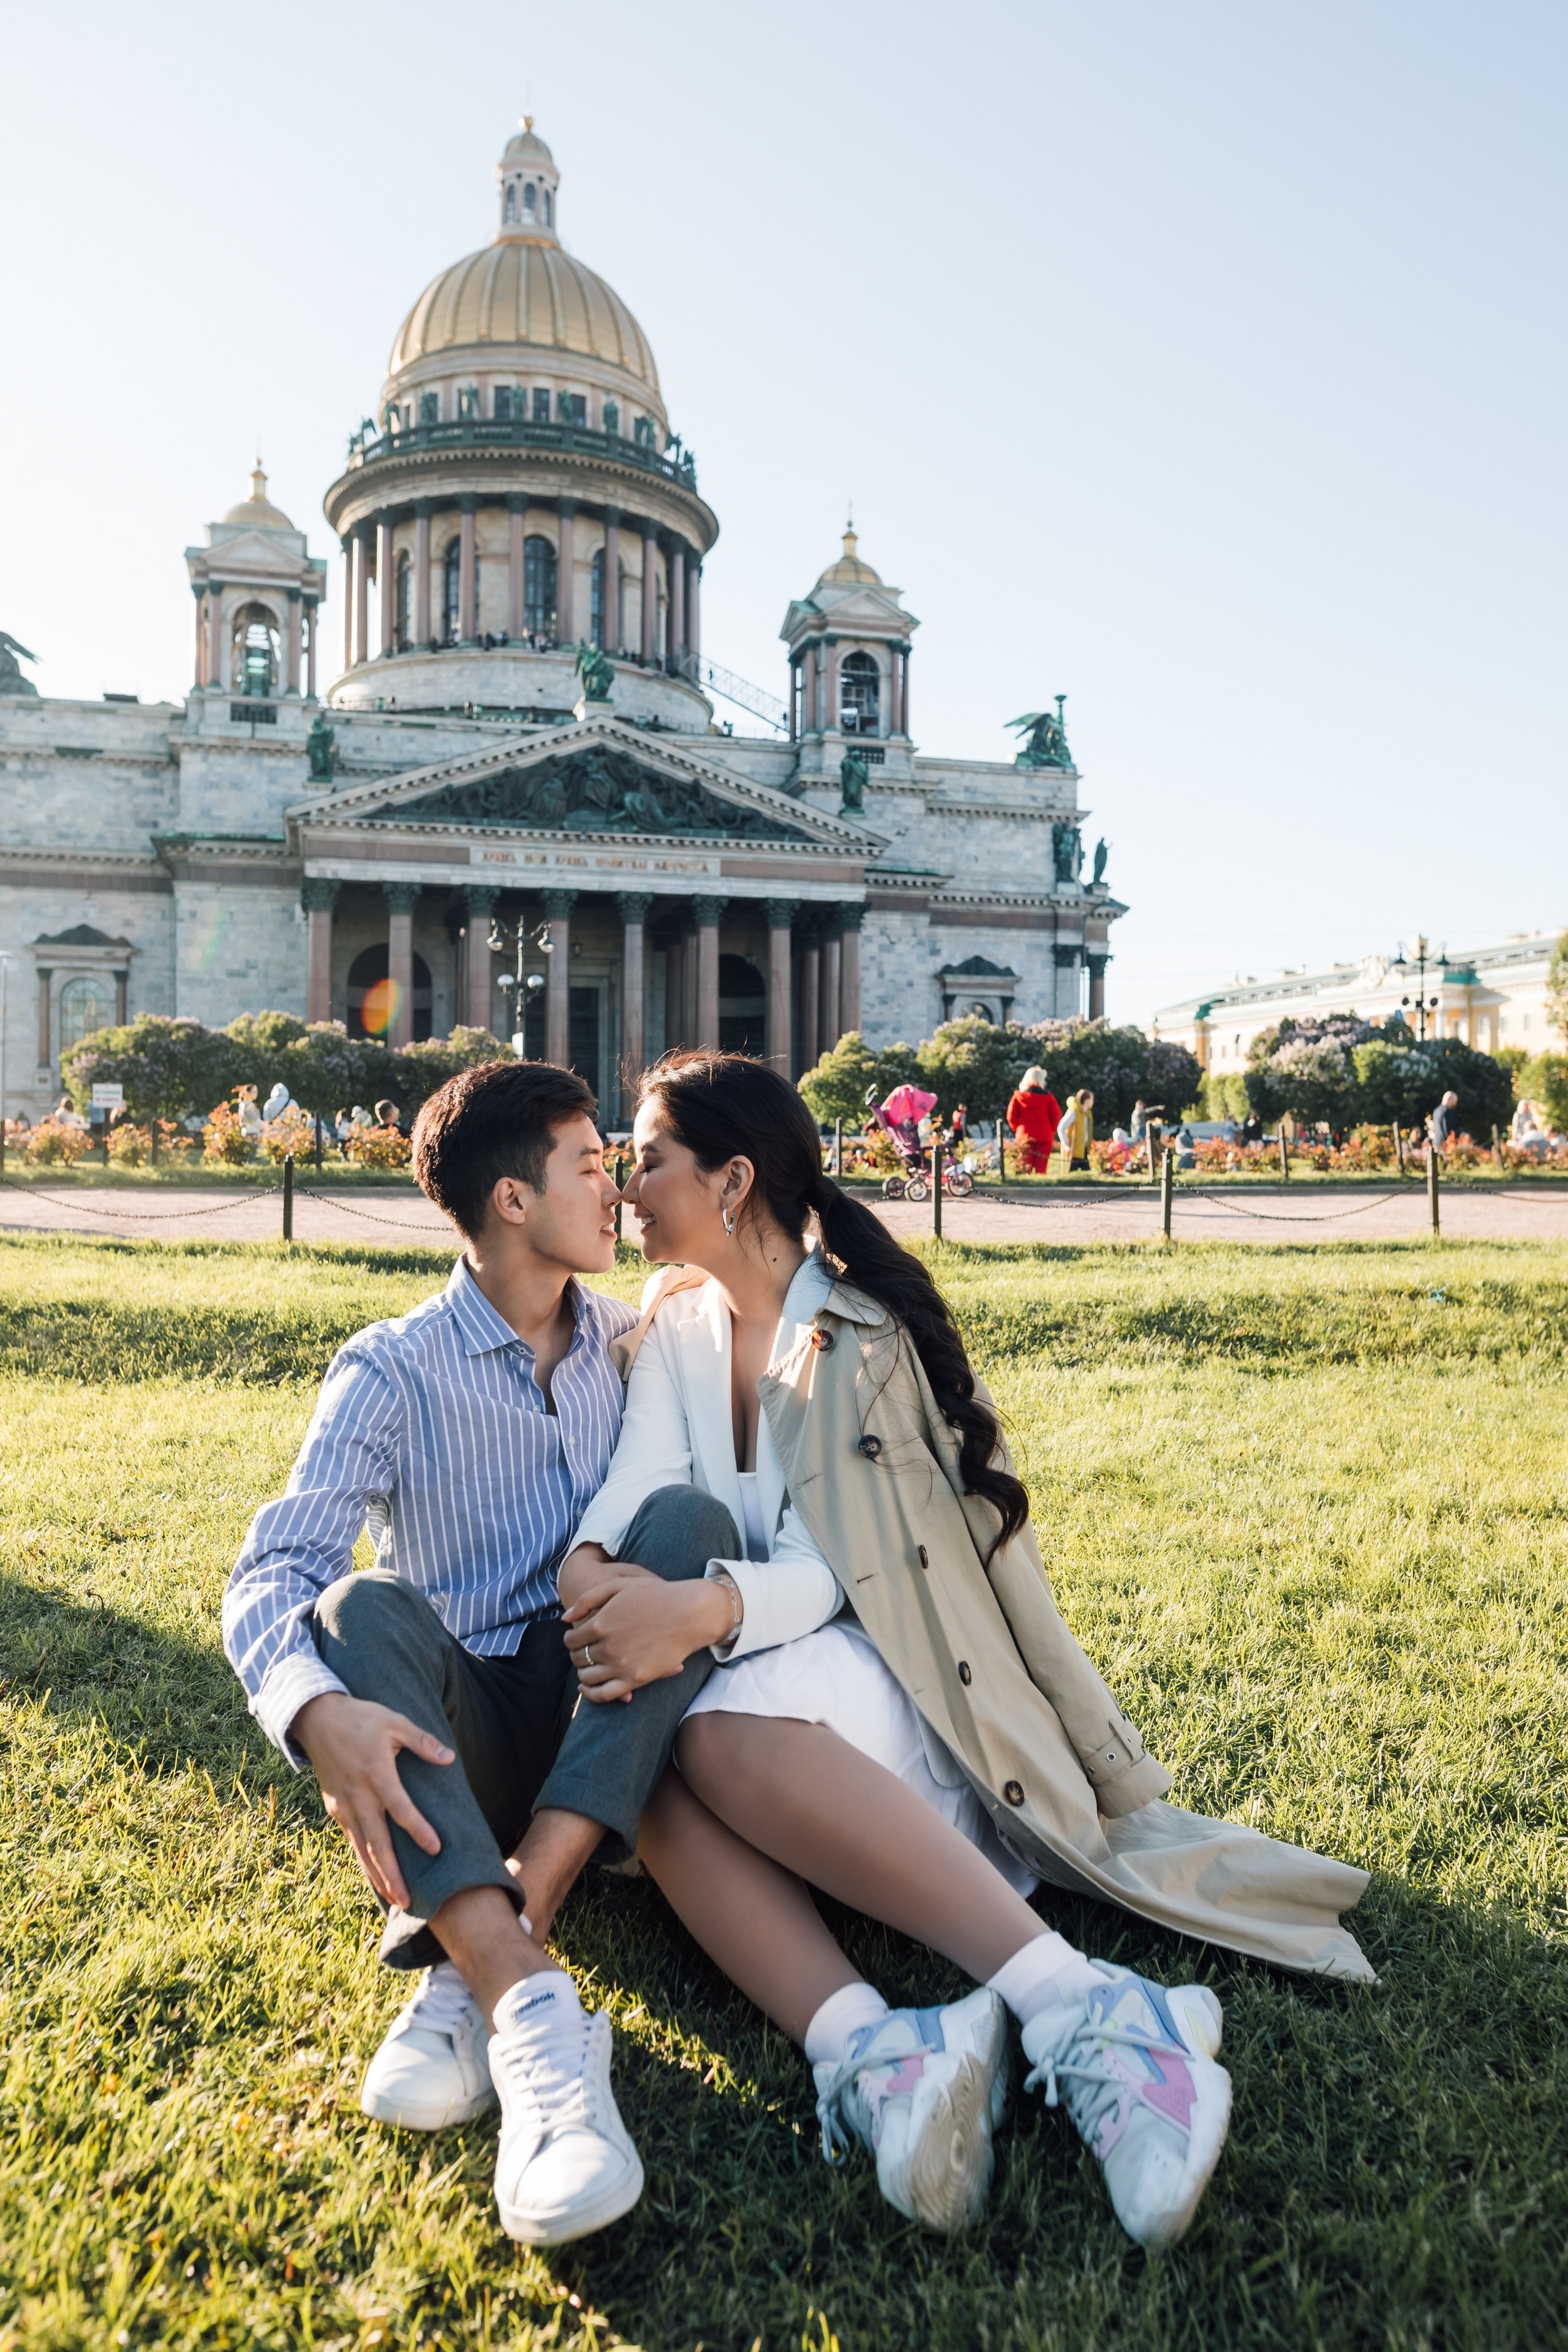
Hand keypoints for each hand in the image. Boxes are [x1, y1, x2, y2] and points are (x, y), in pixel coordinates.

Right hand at [291, 1690, 452, 1907]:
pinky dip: (364, 1860)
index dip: (419, 1830)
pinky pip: (352, 1839)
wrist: (317, 1719)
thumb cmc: (360, 1719)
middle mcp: (359, 1797)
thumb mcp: (394, 1721)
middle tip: (409, 1900)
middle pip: (378, 1843)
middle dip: (393, 1874)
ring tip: (394, 1898)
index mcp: (377, 1774)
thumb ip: (422, 1742)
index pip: (401, 1809)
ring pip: (363, 1848)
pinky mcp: (335, 1809)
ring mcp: (344, 1806)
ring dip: (378, 1875)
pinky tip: (374, 1874)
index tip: (436, 1849)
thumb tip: (449, 1757)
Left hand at [563, 1568, 733, 1701]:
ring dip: (582, 1672)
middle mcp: (607, 1647)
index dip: (571, 1639)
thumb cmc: (655, 1595)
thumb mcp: (618, 1585)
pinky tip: (586, 1688)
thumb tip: (564, 1619)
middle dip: (576, 1654)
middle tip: (584, 1650)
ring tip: (587, 1666)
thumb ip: (587, 1599)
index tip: (577, 1637)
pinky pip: (603, 1694)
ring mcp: (621, 1665)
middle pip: (577, 1658)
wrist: (689, 1613)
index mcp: (600, 1623)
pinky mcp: (635, 1680)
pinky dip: (590, 1694)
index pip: (571, 1639)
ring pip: (586, 1676)